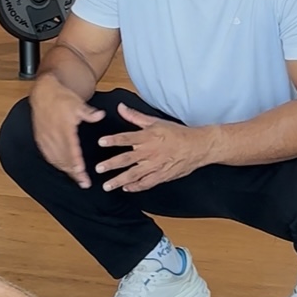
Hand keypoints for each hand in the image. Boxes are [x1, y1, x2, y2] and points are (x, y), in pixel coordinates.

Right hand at [30, 76, 105, 187]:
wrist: (43, 93)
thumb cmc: (62, 98)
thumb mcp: (78, 103)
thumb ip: (89, 113)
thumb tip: (100, 116)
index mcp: (64, 128)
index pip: (71, 149)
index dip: (76, 162)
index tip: (82, 172)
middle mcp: (53, 136)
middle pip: (64, 159)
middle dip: (74, 173)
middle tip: (84, 183)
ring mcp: (46, 139)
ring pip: (55, 159)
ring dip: (66, 171)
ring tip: (76, 179)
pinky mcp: (41, 139)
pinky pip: (48, 156)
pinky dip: (56, 164)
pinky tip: (63, 169)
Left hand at [96, 104, 212, 193]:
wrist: (198, 146)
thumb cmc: (177, 133)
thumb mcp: (156, 122)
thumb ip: (135, 117)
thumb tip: (120, 107)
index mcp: (148, 136)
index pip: (127, 137)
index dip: (113, 140)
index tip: (101, 142)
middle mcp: (150, 152)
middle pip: (127, 159)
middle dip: (112, 164)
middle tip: (98, 169)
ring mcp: (156, 165)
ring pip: (134, 175)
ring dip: (119, 181)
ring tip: (107, 186)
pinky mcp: (162, 176)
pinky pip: (147, 183)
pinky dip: (136, 187)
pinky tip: (126, 188)